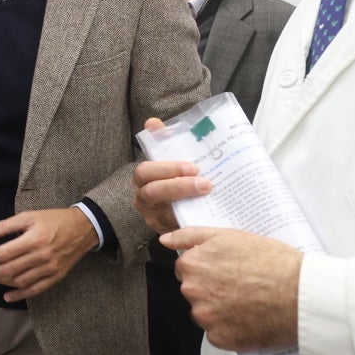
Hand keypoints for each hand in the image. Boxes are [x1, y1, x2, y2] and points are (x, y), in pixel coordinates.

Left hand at [0, 208, 97, 301]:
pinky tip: (8, 296)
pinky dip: (21, 294)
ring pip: (20, 281)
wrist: (83, 228)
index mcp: (33, 239)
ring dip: (2, 283)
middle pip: (9, 269)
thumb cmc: (53, 220)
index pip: (4, 253)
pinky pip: (36, 289)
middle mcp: (41, 255)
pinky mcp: (57, 276)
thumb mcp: (29, 216)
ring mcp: (49, 268)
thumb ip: (6, 225)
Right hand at [132, 118, 209, 233]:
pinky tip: (211, 214)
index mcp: (142, 179)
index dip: (167, 169)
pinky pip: (178, 230)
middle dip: (179, 187)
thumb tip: (152, 122)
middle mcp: (143, 199)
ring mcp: (154, 217)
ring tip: (209, 196)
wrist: (179, 203)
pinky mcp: (167, 232)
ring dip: (188, 204)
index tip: (192, 167)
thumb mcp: (168, 158)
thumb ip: (162, 141)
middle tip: (205, 183)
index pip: (145, 172)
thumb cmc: (174, 176)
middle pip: (153, 193)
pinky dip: (195, 222)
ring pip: (165, 213)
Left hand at [160, 227, 301, 350]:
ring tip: (249, 302)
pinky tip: (250, 318)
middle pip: (194, 291)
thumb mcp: (230, 236)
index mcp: (192, 265)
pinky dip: (230, 329)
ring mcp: (205, 317)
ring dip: (219, 309)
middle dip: (211, 289)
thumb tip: (165, 239)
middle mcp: (192, 292)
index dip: (209, 268)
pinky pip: (218, 334)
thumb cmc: (271, 261)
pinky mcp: (220, 338)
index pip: (187, 268)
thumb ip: (191, 236)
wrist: (300, 293)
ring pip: (205, 313)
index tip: (228, 270)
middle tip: (242, 286)